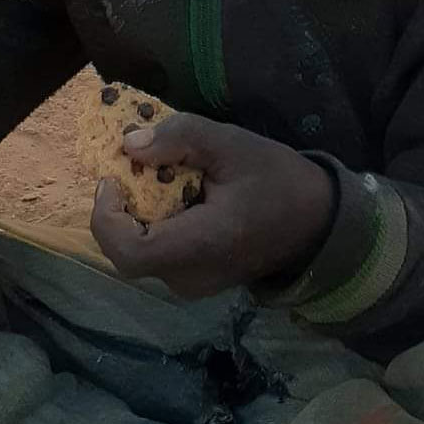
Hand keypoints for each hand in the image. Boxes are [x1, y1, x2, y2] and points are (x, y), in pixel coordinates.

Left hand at [90, 114, 334, 298]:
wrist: (317, 222)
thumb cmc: (278, 180)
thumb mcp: (232, 143)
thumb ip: (180, 138)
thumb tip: (129, 144)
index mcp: (201, 246)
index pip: (129, 253)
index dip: (107, 218)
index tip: (114, 179)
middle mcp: (190, 277)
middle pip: (127, 250)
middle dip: (122, 206)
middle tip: (137, 167)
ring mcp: (191, 285)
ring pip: (139, 252)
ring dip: (137, 214)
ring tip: (163, 179)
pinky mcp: (193, 281)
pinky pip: (156, 254)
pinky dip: (153, 223)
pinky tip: (177, 197)